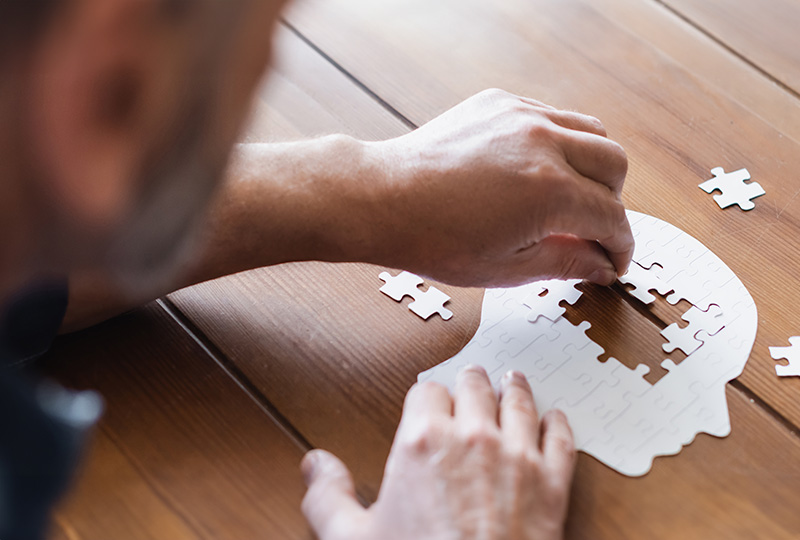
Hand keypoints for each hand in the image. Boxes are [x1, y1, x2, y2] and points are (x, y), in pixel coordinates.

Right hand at [300, 366, 576, 539]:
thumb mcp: (351, 539)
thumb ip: (328, 495)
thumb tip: (315, 465)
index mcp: (423, 441)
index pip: (426, 392)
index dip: (426, 396)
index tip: (427, 403)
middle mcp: (473, 438)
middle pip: (474, 386)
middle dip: (469, 383)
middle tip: (471, 382)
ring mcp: (517, 457)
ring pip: (518, 401)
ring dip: (514, 388)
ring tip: (512, 380)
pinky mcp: (552, 483)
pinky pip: (560, 438)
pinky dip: (557, 423)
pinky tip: (554, 417)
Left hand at [367, 88, 632, 286]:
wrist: (382, 199)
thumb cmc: (433, 239)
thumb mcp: (506, 268)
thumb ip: (565, 262)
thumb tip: (601, 265)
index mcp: (550, 191)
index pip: (612, 216)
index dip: (619, 246)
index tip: (613, 262)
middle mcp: (543, 143)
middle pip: (614, 165)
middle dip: (613, 203)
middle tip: (591, 231)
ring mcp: (521, 116)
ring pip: (591, 131)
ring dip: (593, 167)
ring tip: (570, 196)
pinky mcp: (499, 103)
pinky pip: (552, 115)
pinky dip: (560, 142)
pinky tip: (537, 169)